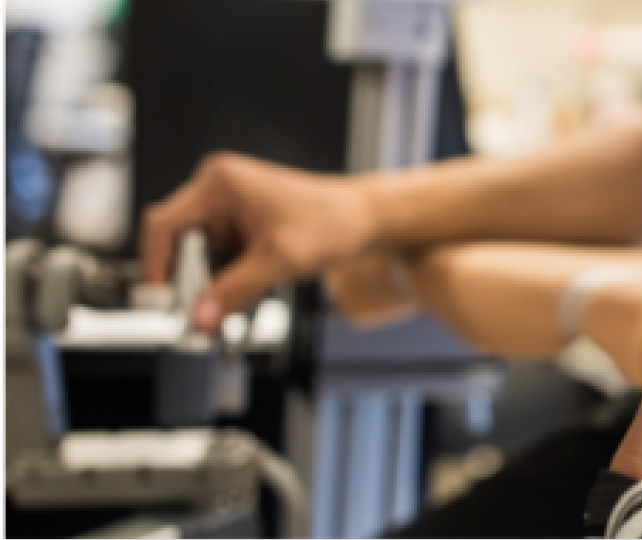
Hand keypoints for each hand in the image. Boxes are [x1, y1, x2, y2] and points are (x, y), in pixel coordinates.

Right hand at [143, 152, 375, 331]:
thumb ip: (235, 290)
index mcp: (220, 183)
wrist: (367, 221)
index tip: (160, 299)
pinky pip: (222, 256)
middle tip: (200, 312)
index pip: (164, 224)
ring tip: (228, 306)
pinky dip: (229, 278)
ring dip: (211, 282)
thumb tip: (200, 316)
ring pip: (201, 254)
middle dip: (189, 279)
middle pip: (180, 241)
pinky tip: (246, 292)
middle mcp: (221, 189)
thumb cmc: (333, 223)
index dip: (155, 265)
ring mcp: (233, 207)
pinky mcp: (246, 224)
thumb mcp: (279, 261)